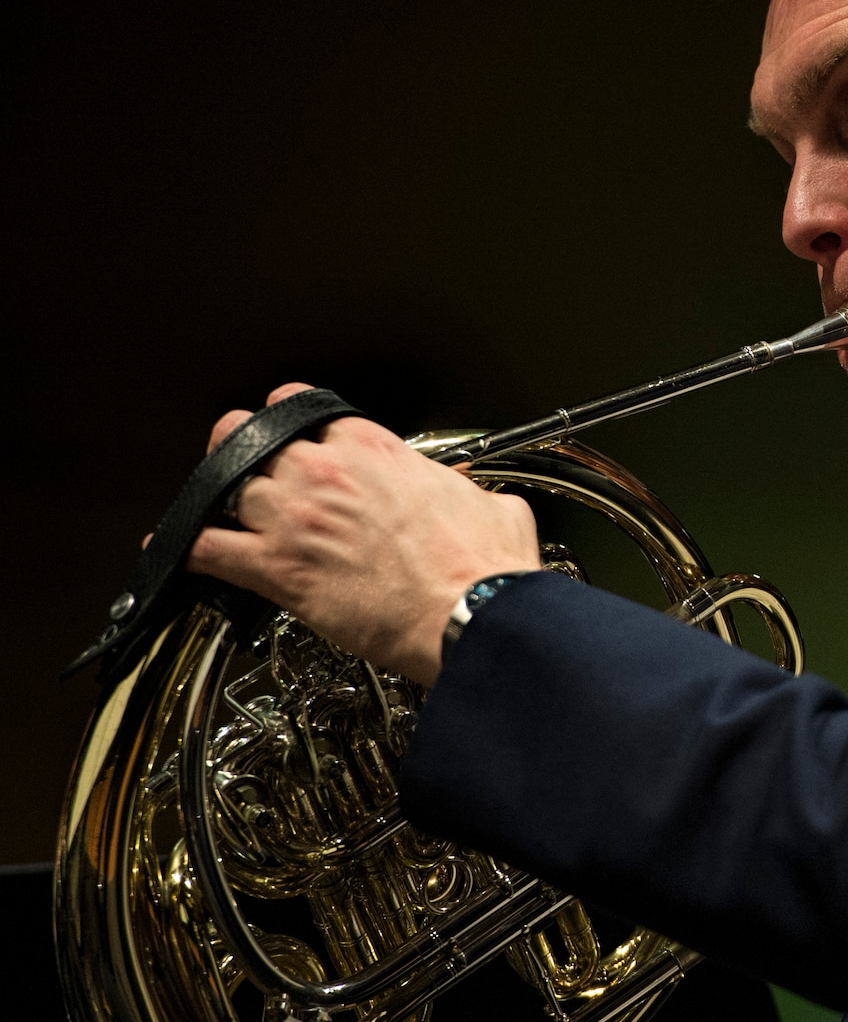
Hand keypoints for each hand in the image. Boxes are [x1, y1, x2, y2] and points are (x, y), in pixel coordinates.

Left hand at [188, 383, 541, 684]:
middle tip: (245, 465)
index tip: (294, 434)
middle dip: (241, 449)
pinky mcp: (276, 568)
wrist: (470, 613)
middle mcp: (324, 473)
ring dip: (217, 498)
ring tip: (217, 510)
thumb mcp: (492, 506)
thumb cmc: (480, 568)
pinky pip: (205, 547)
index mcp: (374, 449)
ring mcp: (294, 518)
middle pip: (249, 437)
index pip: (306, 408)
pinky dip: (185, 549)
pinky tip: (180, 551)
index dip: (292, 419)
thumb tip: (471, 495)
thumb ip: (466, 490)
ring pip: (220, 485)